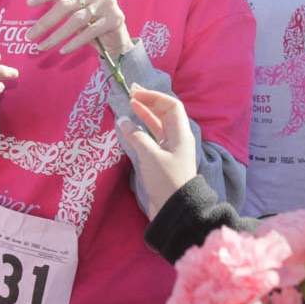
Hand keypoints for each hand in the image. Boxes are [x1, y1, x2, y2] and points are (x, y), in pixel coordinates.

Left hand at [25, 0, 133, 58]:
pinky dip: (75, 42)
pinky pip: (90, 32)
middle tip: (30, 35)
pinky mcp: (114, 20)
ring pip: (76, 20)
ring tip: (43, 46)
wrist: (117, 37)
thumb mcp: (76, 7)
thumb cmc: (93, 21)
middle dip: (46, 22)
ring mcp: (107, 5)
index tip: (28, 3)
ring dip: (57, 35)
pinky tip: (63, 50)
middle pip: (66, 5)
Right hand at [117, 86, 198, 219]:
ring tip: (129, 105)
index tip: (135, 93)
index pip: (171, 106)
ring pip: (157, 126)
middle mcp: (177, 138)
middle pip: (164, 114)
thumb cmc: (166, 180)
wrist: (175, 209)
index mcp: (181, 134)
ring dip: (144, 115)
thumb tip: (123, 121)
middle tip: (130, 94)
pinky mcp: (162, 160)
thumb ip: (136, 137)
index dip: (154, 97)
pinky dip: (141, 130)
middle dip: (149, 102)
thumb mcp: (151, 157)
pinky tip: (129, 127)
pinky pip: (152, 138)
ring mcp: (170, 149)